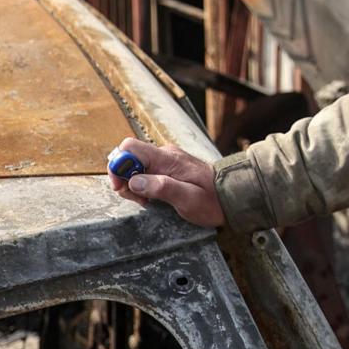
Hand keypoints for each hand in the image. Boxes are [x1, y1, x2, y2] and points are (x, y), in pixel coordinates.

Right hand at [108, 137, 226, 227]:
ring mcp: (165, 160)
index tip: (122, 187)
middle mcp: (164, 154)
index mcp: (167, 158)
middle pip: (128, 158)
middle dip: (125, 179)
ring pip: (135, 166)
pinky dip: (142, 185)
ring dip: (133, 185)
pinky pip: (144, 172)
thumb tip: (135, 181)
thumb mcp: (187, 199)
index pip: (130, 148)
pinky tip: (152, 197)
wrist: (230, 196)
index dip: (118, 166)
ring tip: (147, 200)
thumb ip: (162, 187)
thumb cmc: (211, 200)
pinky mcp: (167, 167)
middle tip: (139, 199)